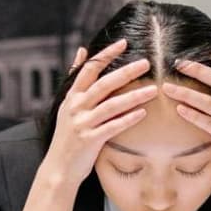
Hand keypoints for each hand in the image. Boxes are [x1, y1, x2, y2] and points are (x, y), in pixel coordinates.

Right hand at [41, 41, 157, 183]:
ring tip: (153, 90)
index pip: (89, 69)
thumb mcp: (68, 104)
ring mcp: (82, 123)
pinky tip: (143, 113)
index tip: (123, 43)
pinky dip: (128, 119)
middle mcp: (76, 107)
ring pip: (111, 105)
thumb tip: (82, 50)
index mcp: (72, 96)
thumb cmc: (68, 135)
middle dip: (126, 72)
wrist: (58, 167)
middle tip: (146, 63)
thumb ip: (76, 79)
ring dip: (133, 96)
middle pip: (103, 84)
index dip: (106, 55)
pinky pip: (112, 127)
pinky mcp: (89, 140)